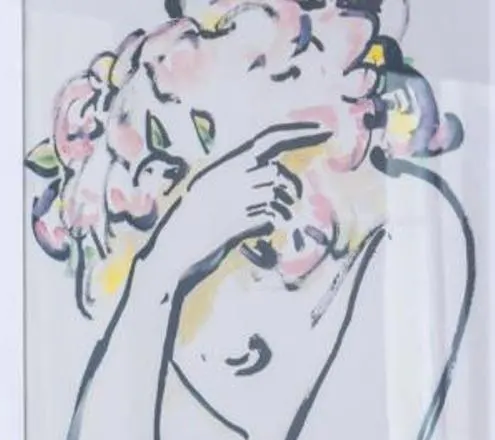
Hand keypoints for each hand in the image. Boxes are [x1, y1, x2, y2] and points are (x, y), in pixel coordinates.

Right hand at [142, 123, 320, 294]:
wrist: (170, 254)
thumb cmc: (187, 228)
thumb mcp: (209, 192)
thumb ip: (238, 180)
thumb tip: (273, 176)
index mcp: (225, 164)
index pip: (270, 139)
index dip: (299, 132)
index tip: (324, 130)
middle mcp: (233, 175)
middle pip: (279, 173)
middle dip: (289, 188)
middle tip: (287, 202)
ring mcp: (237, 198)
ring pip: (279, 196)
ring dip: (279, 211)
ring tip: (260, 224)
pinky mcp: (242, 220)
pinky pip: (272, 218)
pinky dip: (270, 227)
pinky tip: (254, 235)